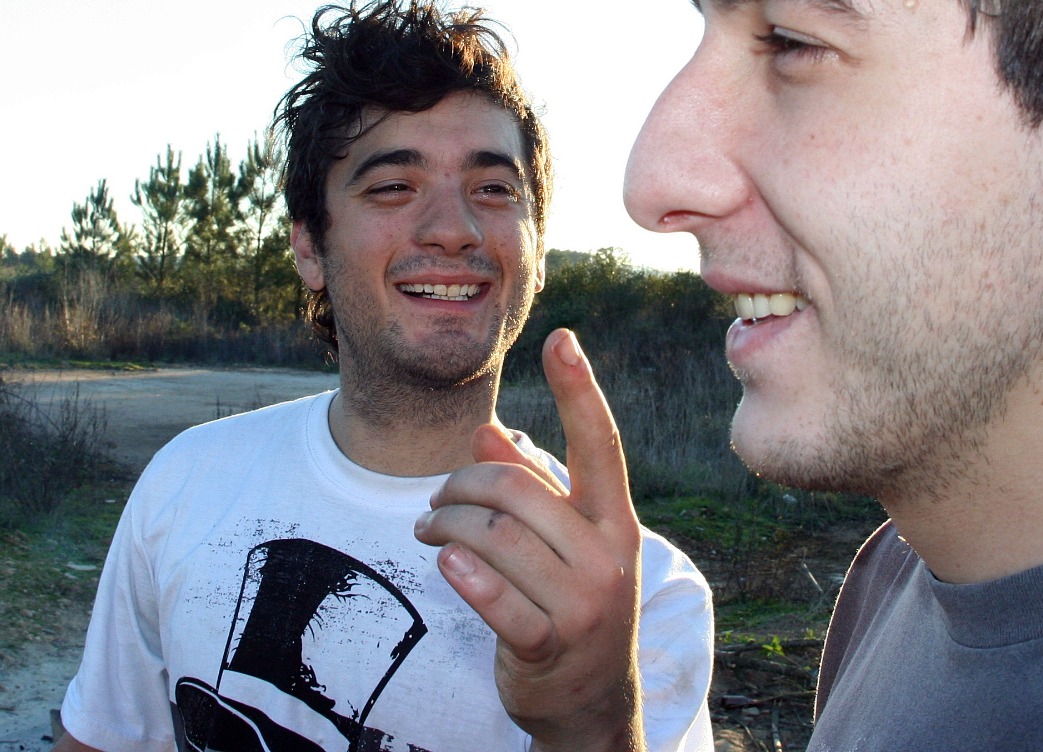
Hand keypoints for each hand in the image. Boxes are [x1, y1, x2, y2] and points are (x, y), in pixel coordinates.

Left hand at [414, 329, 644, 751]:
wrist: (592, 704)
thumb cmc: (572, 606)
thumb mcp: (562, 543)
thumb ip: (529, 485)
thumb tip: (485, 430)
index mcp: (615, 521)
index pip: (600, 444)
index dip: (579, 389)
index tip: (562, 339)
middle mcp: (607, 556)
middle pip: (516, 491)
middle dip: (460, 486)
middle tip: (434, 501)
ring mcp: (583, 604)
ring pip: (493, 538)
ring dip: (445, 528)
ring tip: (428, 533)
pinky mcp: (550, 644)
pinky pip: (492, 595)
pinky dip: (460, 573)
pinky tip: (446, 565)